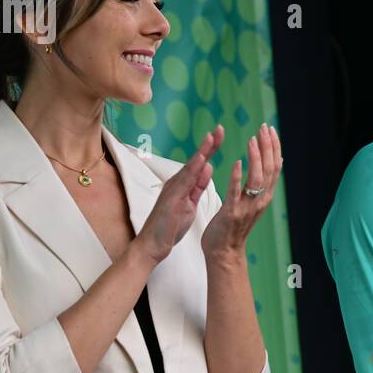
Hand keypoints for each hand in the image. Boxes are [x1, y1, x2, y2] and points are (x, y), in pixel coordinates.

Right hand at [135, 126, 223, 265]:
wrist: (152, 245)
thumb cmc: (170, 226)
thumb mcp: (190, 203)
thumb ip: (198, 186)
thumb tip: (208, 167)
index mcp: (184, 184)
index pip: (200, 163)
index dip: (211, 148)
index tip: (221, 134)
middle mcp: (178, 183)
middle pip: (196, 160)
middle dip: (208, 144)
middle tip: (220, 128)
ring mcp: (173, 190)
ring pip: (190, 167)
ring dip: (201, 151)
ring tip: (212, 136)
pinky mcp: (171, 199)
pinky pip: (184, 183)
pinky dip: (193, 170)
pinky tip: (201, 161)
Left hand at [202, 122, 281, 263]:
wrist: (224, 252)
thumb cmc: (234, 226)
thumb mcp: (253, 202)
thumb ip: (263, 183)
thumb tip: (277, 162)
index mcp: (264, 196)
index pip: (275, 167)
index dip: (274, 147)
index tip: (270, 129)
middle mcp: (260, 200)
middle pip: (269, 169)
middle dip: (268, 147)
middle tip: (263, 128)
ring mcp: (247, 207)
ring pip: (257, 179)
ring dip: (256, 157)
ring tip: (252, 140)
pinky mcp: (232, 212)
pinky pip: (236, 192)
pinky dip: (237, 176)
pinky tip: (237, 162)